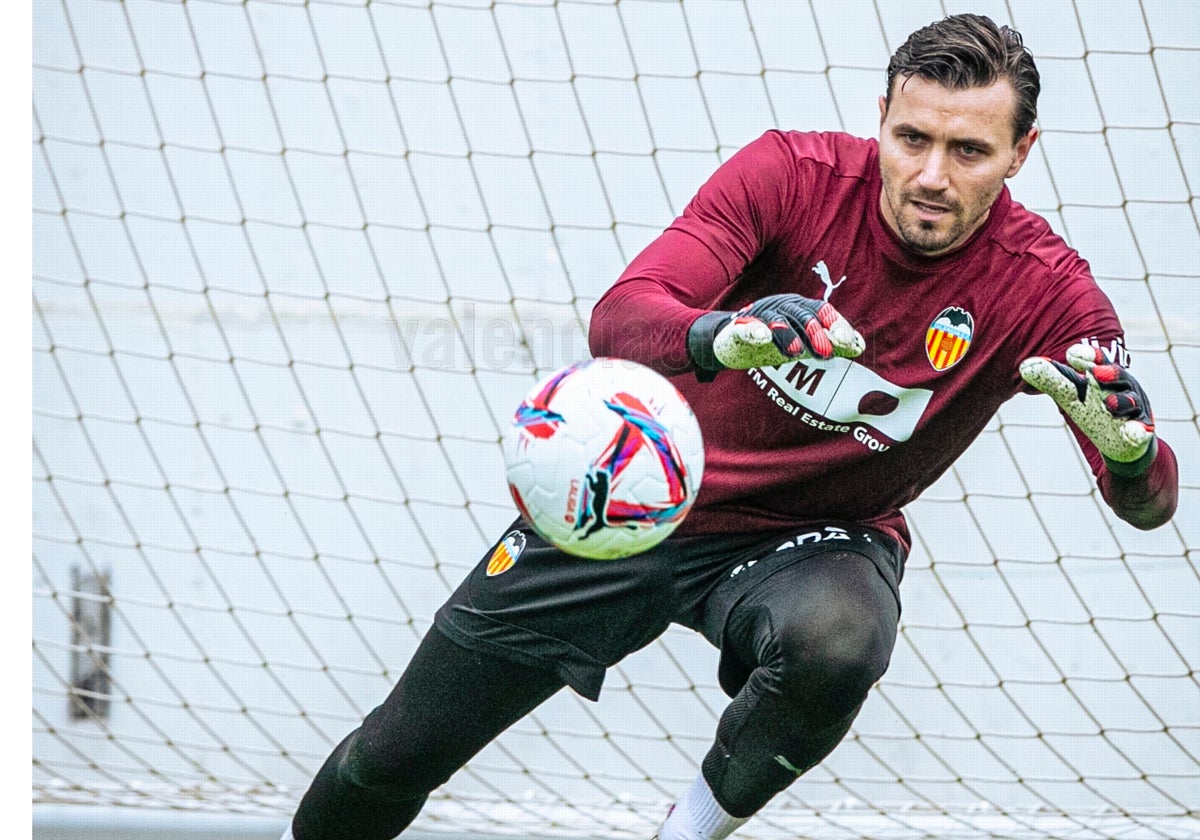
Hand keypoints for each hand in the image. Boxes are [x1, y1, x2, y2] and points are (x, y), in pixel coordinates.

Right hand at [688, 294, 864, 372]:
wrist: (729, 342)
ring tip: (795, 352)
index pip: (821, 311)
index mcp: (798, 309)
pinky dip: (754, 331)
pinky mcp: (736, 328)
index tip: (848, 342)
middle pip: (801, 315)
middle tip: (826, 354)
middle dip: (815, 333)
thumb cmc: (773, 342)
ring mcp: (758, 317)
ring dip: (787, 334)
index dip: (835, 324)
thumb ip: (831, 344)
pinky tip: (762, 338)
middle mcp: (780, 307)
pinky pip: (745, 328)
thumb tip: (860, 346)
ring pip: (775, 320)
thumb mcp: (803, 343)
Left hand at [1019, 344, 1155, 470]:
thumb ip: (1053, 379)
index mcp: (1105, 375)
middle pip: (1119, 376)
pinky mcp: (1139, 433)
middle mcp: (1122, 388)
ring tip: (1107, 403)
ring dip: (1121, 402)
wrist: (1123, 440)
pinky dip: (1138, 431)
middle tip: (1094, 373)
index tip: (1072, 354)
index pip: (1098, 361)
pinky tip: (1134, 433)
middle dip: (1109, 373)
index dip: (1088, 356)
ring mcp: (1133, 411)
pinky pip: (1141, 431)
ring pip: (1130, 402)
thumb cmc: (1094, 407)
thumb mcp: (1072, 394)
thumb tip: (1026, 364)